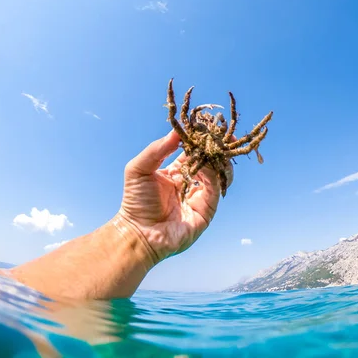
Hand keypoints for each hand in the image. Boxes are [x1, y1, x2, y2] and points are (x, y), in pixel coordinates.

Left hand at [118, 130, 232, 262]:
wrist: (139, 232)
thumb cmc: (135, 202)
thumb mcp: (139, 168)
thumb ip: (157, 149)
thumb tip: (176, 131)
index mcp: (176, 172)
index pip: (193, 151)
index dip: (199, 139)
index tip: (206, 125)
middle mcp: (191, 182)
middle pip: (209, 160)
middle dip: (216, 147)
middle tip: (222, 133)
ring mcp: (200, 196)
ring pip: (217, 173)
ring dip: (218, 158)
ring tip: (214, 147)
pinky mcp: (206, 209)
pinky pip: (215, 188)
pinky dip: (214, 173)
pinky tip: (207, 163)